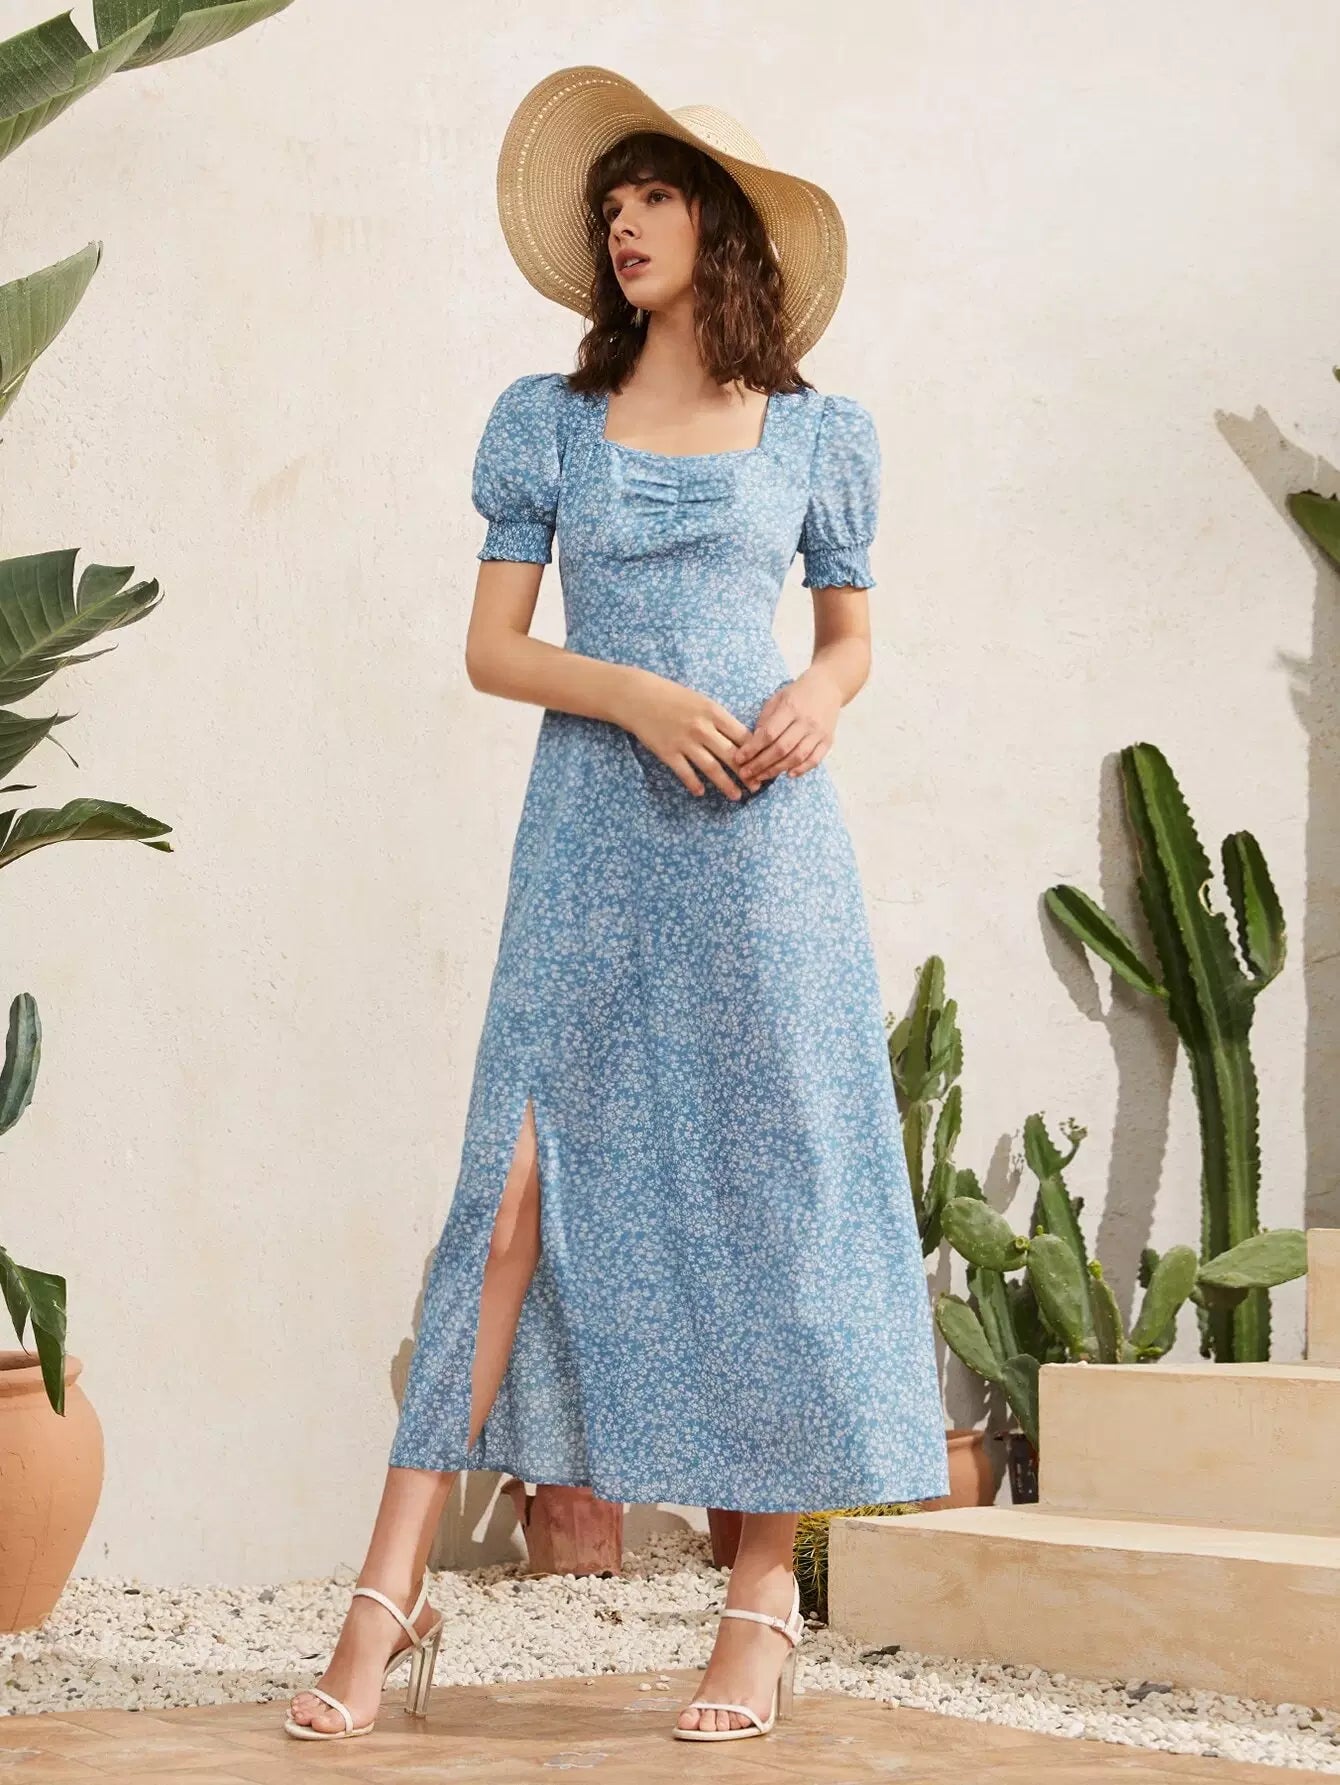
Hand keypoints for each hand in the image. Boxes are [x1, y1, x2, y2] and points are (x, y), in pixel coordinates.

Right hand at [622, 674, 753, 798]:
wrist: (639, 696)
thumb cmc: (673, 697)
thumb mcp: (702, 701)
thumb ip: (720, 720)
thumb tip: (742, 739)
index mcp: (714, 712)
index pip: (742, 736)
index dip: (755, 753)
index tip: (764, 764)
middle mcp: (702, 728)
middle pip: (731, 755)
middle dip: (746, 774)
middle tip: (756, 786)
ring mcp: (684, 741)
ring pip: (711, 768)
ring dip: (726, 784)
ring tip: (736, 796)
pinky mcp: (668, 752)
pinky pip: (685, 773)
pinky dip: (694, 784)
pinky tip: (701, 793)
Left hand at [731, 667, 841, 786]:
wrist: (828, 687)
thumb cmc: (797, 693)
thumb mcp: (777, 699)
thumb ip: (765, 720)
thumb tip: (752, 744)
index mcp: (790, 708)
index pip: (769, 733)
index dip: (752, 749)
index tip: (739, 759)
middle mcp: (805, 722)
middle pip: (781, 749)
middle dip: (760, 764)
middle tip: (746, 774)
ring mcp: (818, 733)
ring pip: (796, 757)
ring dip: (776, 770)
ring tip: (761, 777)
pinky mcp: (828, 741)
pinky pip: (814, 760)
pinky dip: (801, 770)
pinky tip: (787, 775)